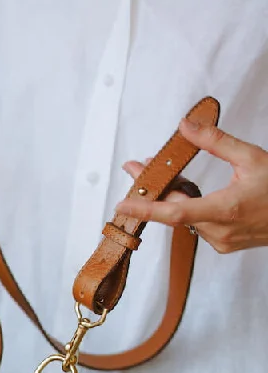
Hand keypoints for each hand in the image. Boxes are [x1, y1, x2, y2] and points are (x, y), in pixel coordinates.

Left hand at [116, 119, 267, 252]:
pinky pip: (196, 225)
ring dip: (173, 198)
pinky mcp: (223, 245)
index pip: (175, 212)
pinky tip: (187, 193)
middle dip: (154, 190)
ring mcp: (221, 242)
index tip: (122, 206)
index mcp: (226, 209)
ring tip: (165, 176)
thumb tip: (186, 127)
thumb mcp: (251, 157)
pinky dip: (188, 209)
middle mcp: (219, 231)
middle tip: (137, 169)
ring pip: (184, 219)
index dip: (146, 210)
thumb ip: (216, 142)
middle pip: (174, 211)